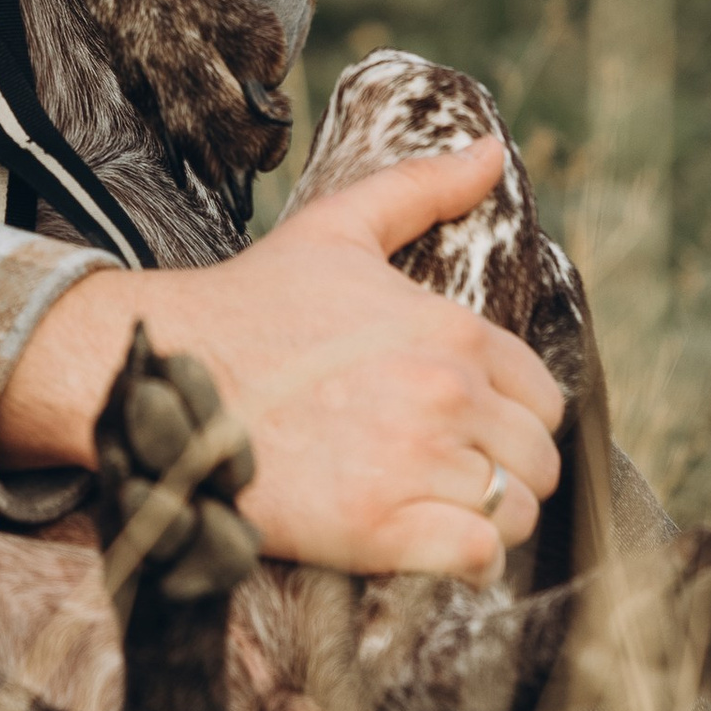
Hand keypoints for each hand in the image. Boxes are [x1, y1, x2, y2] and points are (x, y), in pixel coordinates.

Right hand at [0, 136, 565, 580]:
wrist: (166, 375)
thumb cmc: (252, 305)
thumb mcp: (337, 229)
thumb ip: (422, 187)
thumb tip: (488, 151)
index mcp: (450, 328)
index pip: (544, 397)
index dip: (513, 415)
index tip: (469, 425)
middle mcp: (445, 392)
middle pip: (537, 459)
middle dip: (505, 469)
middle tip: (450, 470)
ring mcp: (414, 462)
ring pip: (515, 513)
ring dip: (487, 517)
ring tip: (437, 506)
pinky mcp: (380, 528)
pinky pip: (478, 557)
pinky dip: (467, 559)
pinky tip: (429, 542)